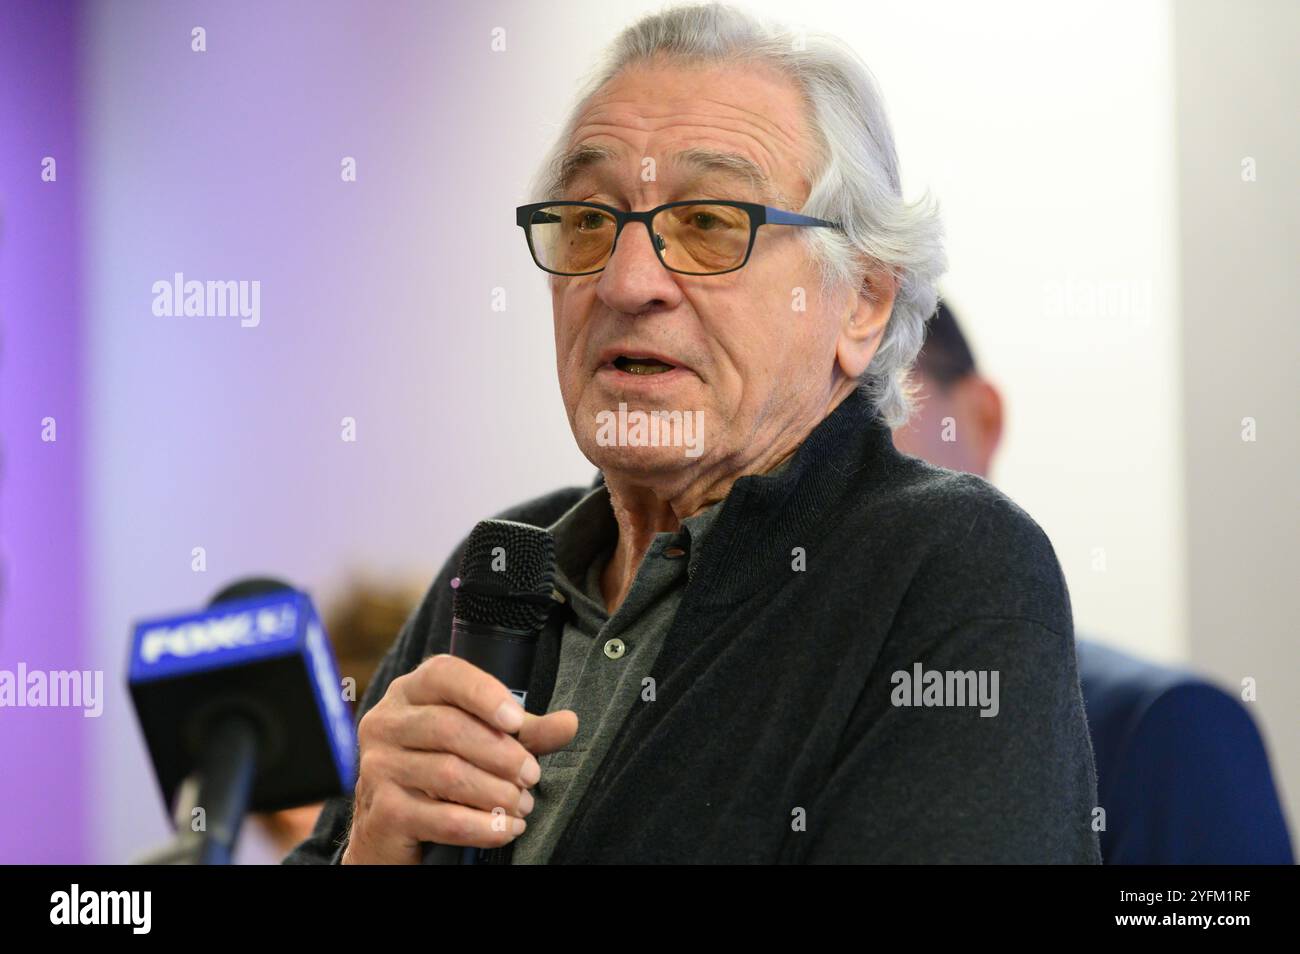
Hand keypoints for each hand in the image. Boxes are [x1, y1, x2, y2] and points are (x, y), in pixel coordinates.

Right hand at [341, 653, 577, 863]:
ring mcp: (377, 767)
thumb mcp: (483, 743)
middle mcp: (385, 723)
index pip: (443, 675)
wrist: (390, 829)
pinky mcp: (381, 812)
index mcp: (410, 692)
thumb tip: (570, 722)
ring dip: (497, 793)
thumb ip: (524, 732)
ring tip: (522, 805)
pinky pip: (441, 819)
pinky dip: (483, 827)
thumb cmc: (440, 773)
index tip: (517, 721)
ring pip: (448, 774)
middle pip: (449, 727)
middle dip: (502, 754)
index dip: (484, 694)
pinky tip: (507, 830)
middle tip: (532, 776)